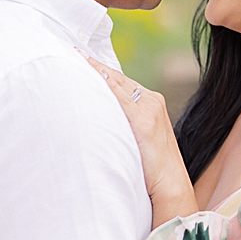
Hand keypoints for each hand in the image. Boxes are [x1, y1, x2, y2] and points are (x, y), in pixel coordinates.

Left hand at [80, 52, 197, 226]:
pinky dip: (103, 82)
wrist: (170, 187)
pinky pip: (119, 95)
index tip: (80, 58)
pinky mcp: (144, 119)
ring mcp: (149, 109)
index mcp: (151, 105)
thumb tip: (98, 122)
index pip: (121, 82)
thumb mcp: (135, 142)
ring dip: (94, 69)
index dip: (100, 70)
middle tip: (70, 51)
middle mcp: (152, 102)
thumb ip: (122, 127)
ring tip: (73, 57)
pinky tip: (88, 73)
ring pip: (116, 82)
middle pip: (117, 78)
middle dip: (94, 65)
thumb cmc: (150, 171)